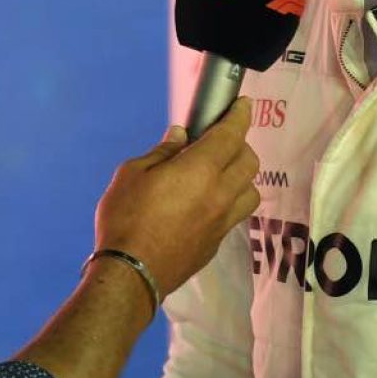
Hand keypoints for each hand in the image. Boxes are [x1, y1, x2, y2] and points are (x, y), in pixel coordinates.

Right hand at [91, 99, 259, 298]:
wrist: (132, 273)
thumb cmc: (126, 217)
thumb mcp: (133, 174)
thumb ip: (162, 152)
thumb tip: (180, 136)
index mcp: (201, 169)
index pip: (231, 135)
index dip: (239, 115)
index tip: (241, 105)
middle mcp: (221, 193)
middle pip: (249, 161)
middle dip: (239, 144)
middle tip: (220, 140)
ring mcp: (223, 221)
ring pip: (251, 190)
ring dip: (241, 175)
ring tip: (220, 174)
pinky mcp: (218, 242)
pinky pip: (236, 214)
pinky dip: (230, 200)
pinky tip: (208, 203)